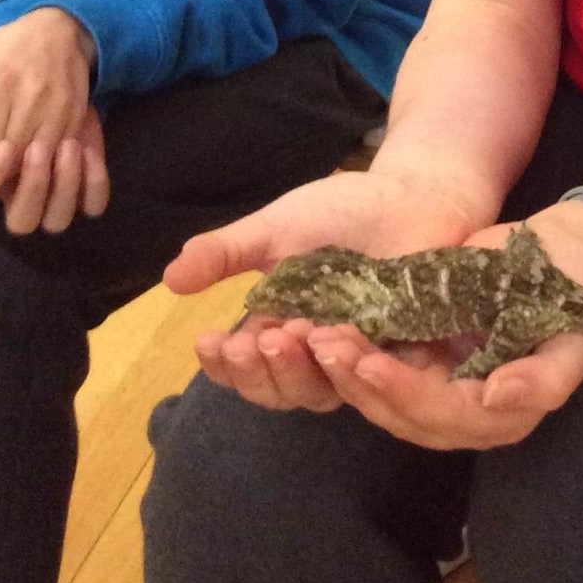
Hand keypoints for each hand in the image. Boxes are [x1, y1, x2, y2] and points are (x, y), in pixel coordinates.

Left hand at [0, 8, 95, 208]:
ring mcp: (59, 110)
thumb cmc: (3, 50)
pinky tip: (28, 168)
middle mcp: (32, 100)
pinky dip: (42, 169)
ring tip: (3, 178)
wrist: (58, 29)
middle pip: (9, 160)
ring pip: (37, 164)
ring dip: (17, 176)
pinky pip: (60, 156)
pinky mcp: (77, 118)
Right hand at [0, 106, 109, 234]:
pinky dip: (95, 182)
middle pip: (21, 221)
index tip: (5, 147)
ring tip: (69, 145)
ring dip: (64, 185)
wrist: (40, 61)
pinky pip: (94, 201)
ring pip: (58, 219)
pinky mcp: (84, 179)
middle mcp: (16, 191)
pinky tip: (88, 150)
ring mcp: (52, 191)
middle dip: (32, 188)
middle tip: (37, 149)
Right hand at [167, 166, 489, 415]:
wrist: (412, 190)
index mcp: (281, 329)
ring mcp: (361, 355)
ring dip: (301, 369)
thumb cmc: (343, 211)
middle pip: (281, 391)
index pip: (245, 368)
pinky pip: (377, 374)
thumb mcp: (275, 228)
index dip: (224, 365)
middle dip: (260, 371)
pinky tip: (339, 336)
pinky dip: (354, 362)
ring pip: (325, 392)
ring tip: (291, 334)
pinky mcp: (405, 351)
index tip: (207, 341)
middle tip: (253, 340)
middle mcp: (318, 352)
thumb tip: (169, 279)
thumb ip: (226, 253)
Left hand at [298, 205, 582, 449]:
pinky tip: (326, 327)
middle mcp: (466, 411)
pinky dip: (354, 352)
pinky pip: (384, 364)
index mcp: (503, 415)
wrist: (568, 252)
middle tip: (324, 344)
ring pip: (384, 395)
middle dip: (360, 383)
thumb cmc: (575, 288)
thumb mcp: (573, 334)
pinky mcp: (425, 355)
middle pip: (402, 413)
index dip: (402, 392)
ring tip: (315, 336)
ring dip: (346, 372)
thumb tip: (495, 399)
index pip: (441, 415)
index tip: (369, 362)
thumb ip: (544, 380)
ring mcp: (442, 383)